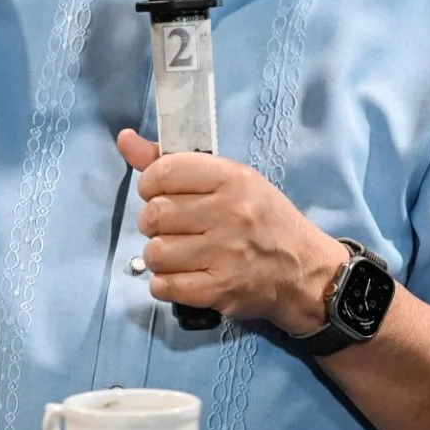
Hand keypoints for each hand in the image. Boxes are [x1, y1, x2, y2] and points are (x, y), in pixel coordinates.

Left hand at [118, 128, 347, 335]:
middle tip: (172, 227)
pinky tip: (182, 276)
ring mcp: (224, 255)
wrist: (304, 272)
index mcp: (232, 179)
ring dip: (159, 256)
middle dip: (154, 223)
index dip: (150, 184)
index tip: (158, 193)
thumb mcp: (231, 180)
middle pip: (155, 215)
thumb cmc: (264, 220)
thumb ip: (174, 162)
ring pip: (155, 253)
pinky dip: (165, 283)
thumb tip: (124, 139)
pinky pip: (164, 286)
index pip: (164, 172)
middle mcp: (229, 214)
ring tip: (179, 253)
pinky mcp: (220, 290)